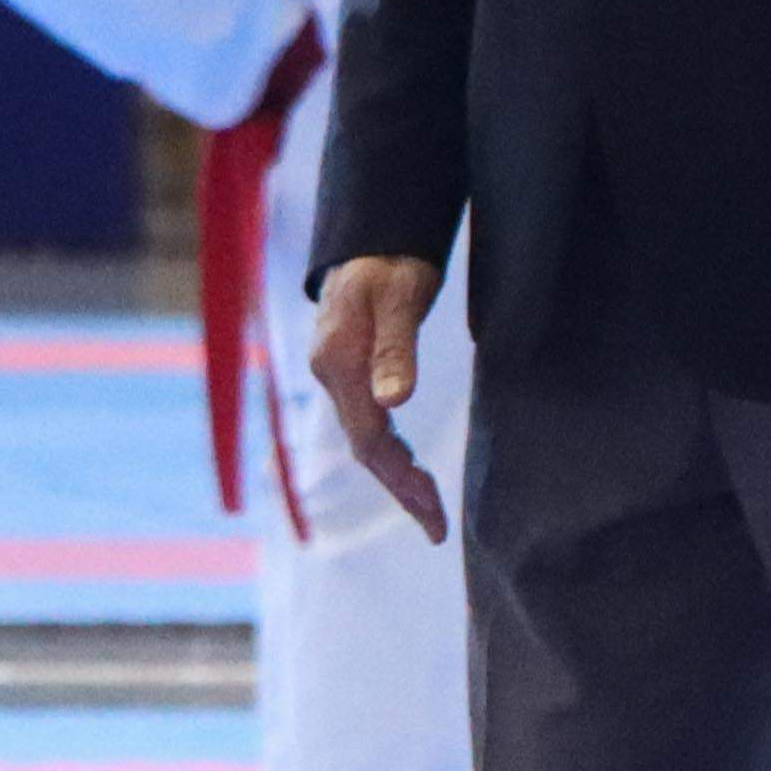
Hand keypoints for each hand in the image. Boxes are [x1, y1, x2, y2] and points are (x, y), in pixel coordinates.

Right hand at [311, 257, 451, 543]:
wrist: (369, 243)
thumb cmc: (387, 266)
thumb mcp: (399, 299)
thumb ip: (396, 350)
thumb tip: (396, 403)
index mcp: (339, 366)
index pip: (370, 439)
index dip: (401, 481)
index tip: (433, 515)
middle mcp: (333, 380)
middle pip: (366, 450)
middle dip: (402, 490)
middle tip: (436, 528)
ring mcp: (340, 379)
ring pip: (367, 442)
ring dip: (397, 478)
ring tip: (428, 511)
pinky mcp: (352, 375)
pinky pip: (368, 426)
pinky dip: (390, 455)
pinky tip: (409, 470)